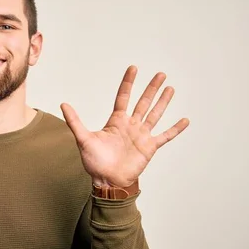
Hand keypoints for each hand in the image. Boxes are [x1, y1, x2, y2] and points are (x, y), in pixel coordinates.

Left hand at [60, 65, 188, 187]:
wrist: (107, 181)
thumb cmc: (94, 162)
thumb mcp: (83, 139)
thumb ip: (75, 121)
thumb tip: (63, 104)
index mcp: (116, 121)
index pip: (124, 97)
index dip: (128, 83)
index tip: (134, 68)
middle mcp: (130, 126)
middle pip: (143, 102)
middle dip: (151, 88)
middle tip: (161, 74)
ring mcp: (141, 136)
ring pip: (155, 114)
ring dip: (163, 101)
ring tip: (170, 88)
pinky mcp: (149, 147)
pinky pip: (165, 136)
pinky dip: (175, 129)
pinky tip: (185, 120)